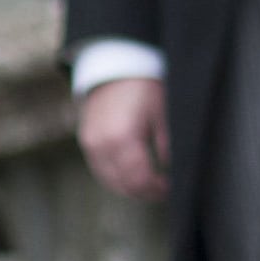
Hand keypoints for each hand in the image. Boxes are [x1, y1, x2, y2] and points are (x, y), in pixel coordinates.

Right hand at [78, 77, 170, 201]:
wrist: (116, 67)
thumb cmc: (145, 89)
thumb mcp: (163, 115)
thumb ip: (167, 146)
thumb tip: (173, 173)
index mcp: (123, 138)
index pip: (140, 179)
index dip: (157, 189)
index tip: (172, 189)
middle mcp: (101, 144)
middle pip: (124, 184)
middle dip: (145, 192)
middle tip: (164, 191)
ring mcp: (90, 144)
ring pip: (110, 181)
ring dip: (131, 189)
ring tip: (151, 186)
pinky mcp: (86, 142)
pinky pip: (100, 171)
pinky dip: (117, 179)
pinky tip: (133, 177)